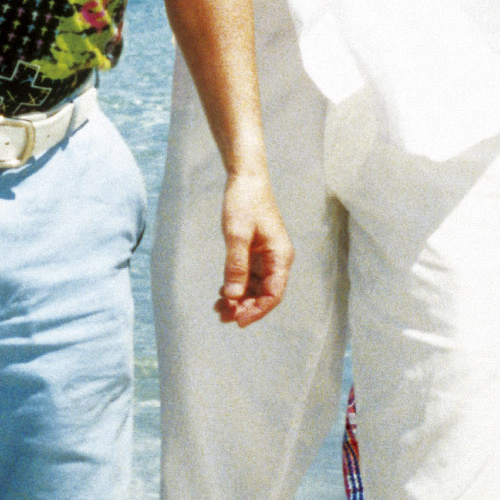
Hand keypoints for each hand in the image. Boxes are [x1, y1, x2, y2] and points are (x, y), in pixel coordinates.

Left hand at [214, 163, 292, 323]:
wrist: (245, 179)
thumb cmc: (244, 202)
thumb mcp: (237, 233)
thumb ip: (235, 265)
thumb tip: (232, 295)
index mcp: (280, 256)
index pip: (273, 294)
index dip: (257, 310)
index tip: (238, 320)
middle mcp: (276, 260)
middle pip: (264, 294)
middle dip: (245, 308)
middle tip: (223, 316)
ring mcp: (265, 257)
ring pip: (255, 288)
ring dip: (239, 301)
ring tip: (218, 310)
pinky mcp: (254, 253)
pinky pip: (247, 278)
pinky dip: (235, 288)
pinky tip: (221, 295)